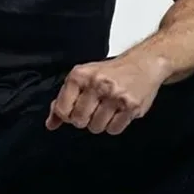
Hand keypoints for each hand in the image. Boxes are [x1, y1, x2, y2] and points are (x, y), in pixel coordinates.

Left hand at [47, 53, 168, 134]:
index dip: (67, 115)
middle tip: (93, 109)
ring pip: (96, 127)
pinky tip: (117, 113)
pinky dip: (114, 125)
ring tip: (107, 109)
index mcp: (80, 76)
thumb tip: (50, 124)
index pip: (62, 110)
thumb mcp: (83, 78)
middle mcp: (97, 84)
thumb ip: (64, 100)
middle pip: (79, 121)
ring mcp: (115, 95)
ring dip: (100, 123)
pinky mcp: (131, 106)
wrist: (143, 64)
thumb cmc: (110, 72)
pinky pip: (114, 129)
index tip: (75, 110)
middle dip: (84, 120)